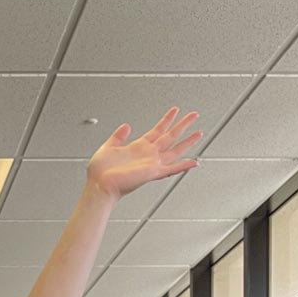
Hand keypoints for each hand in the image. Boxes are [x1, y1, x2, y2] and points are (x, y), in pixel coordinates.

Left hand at [87, 107, 201, 199]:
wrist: (99, 185)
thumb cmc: (100, 172)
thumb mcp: (108, 146)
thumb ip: (118, 136)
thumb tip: (125, 126)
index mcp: (138, 148)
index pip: (157, 130)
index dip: (166, 119)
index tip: (175, 110)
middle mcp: (147, 155)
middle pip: (170, 137)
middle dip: (182, 125)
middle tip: (193, 115)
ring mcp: (151, 164)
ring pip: (174, 150)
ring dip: (187, 142)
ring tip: (198, 133)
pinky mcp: (151, 173)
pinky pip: (171, 168)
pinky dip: (183, 166)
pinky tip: (194, 162)